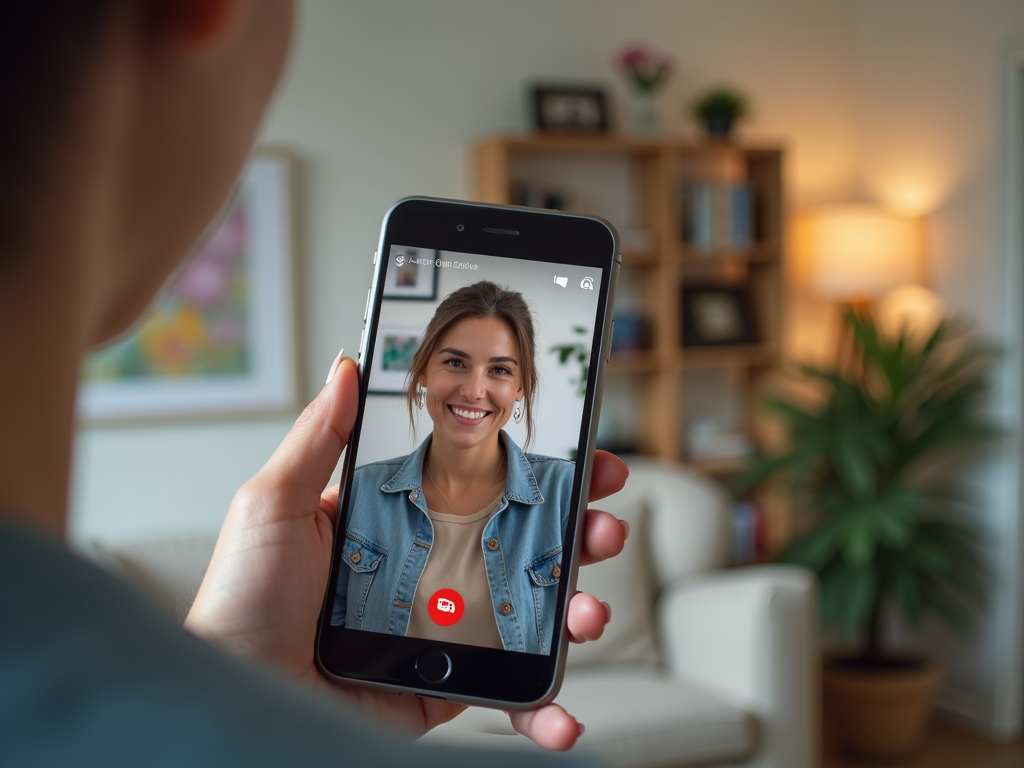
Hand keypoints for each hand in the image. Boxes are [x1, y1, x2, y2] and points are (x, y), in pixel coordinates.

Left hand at [185, 354, 628, 750]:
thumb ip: (318, 436)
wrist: (238, 696)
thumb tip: (348, 366)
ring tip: (589, 610)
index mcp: (398, 520)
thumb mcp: (274, 503)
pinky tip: (563, 713)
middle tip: (605, 519)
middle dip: (578, 530)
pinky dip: (545, 710)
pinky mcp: (445, 684)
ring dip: (579, 609)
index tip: (578, 453)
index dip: (533, 470)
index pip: (481, 483)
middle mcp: (429, 569)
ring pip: (531, 613)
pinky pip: (507, 692)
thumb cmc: (242, 599)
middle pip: (522, 543)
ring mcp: (442, 628)